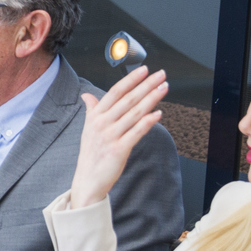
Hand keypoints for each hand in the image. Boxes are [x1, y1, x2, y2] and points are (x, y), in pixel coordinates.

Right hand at [69, 66, 167, 208]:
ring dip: (151, 99)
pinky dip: (148, 121)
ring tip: (164, 88)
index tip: (144, 70)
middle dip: (146, 85)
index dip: (130, 80)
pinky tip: (159, 113)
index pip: (115, 92)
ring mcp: (110, 136)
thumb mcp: (88, 129)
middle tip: (161, 75)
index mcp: (95, 116)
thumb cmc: (91, 154)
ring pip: (134, 113)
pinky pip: (136, 132)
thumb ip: (91, 110)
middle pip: (128, 99)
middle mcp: (102, 124)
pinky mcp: (119, 149)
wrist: (87, 180)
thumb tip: (87, 95)